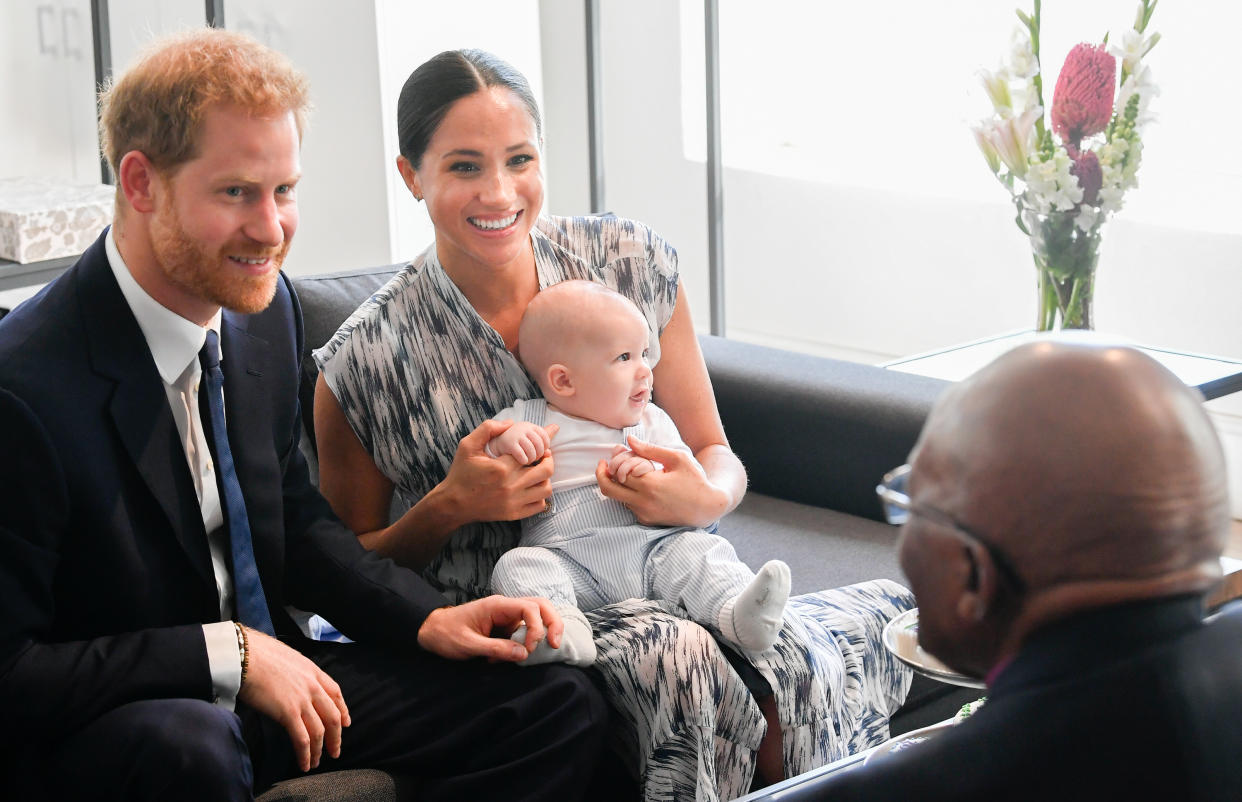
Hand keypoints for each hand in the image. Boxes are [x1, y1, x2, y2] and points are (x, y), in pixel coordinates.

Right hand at [238, 627, 349, 772]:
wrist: (245, 655)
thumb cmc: (258, 654)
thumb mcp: (288, 658)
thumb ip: (296, 672)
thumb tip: (290, 682)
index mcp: (313, 671)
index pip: (335, 693)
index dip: (342, 710)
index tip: (345, 723)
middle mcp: (313, 686)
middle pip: (332, 716)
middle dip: (336, 737)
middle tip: (335, 750)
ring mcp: (302, 700)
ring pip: (319, 731)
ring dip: (319, 750)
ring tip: (317, 762)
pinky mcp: (288, 712)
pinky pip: (302, 739)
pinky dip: (305, 754)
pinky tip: (304, 763)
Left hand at [417, 595, 563, 661]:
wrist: (431, 631)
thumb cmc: (446, 634)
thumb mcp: (468, 645)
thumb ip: (496, 648)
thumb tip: (524, 654)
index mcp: (497, 606)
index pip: (530, 608)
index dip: (537, 627)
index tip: (530, 649)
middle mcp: (506, 608)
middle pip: (541, 606)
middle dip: (553, 622)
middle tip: (556, 644)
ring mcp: (507, 617)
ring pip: (537, 616)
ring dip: (543, 631)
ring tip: (546, 648)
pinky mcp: (505, 627)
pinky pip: (525, 631)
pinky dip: (526, 643)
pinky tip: (514, 656)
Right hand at [443, 420, 559, 521]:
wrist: (453, 503)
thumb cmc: (461, 473)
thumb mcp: (467, 445)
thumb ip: (488, 429)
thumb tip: (511, 423)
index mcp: (501, 468)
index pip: (533, 451)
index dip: (542, 443)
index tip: (547, 437)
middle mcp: (510, 486)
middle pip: (546, 470)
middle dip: (547, 459)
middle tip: (542, 455)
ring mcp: (514, 502)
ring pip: (546, 489)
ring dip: (545, 478)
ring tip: (537, 472)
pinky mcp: (514, 514)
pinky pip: (540, 505)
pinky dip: (541, 495)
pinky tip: (532, 488)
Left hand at [596, 436, 729, 527]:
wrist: (707, 507)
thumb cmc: (694, 480)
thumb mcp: (676, 458)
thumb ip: (650, 449)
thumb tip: (628, 440)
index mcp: (650, 484)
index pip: (619, 472)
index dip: (614, 461)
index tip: (615, 452)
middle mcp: (643, 502)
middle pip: (609, 489)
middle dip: (602, 475)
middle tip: (603, 465)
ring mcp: (644, 514)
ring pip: (618, 498)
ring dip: (617, 484)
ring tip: (626, 472)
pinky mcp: (647, 521)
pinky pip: (629, 506)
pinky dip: (628, 495)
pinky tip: (638, 485)